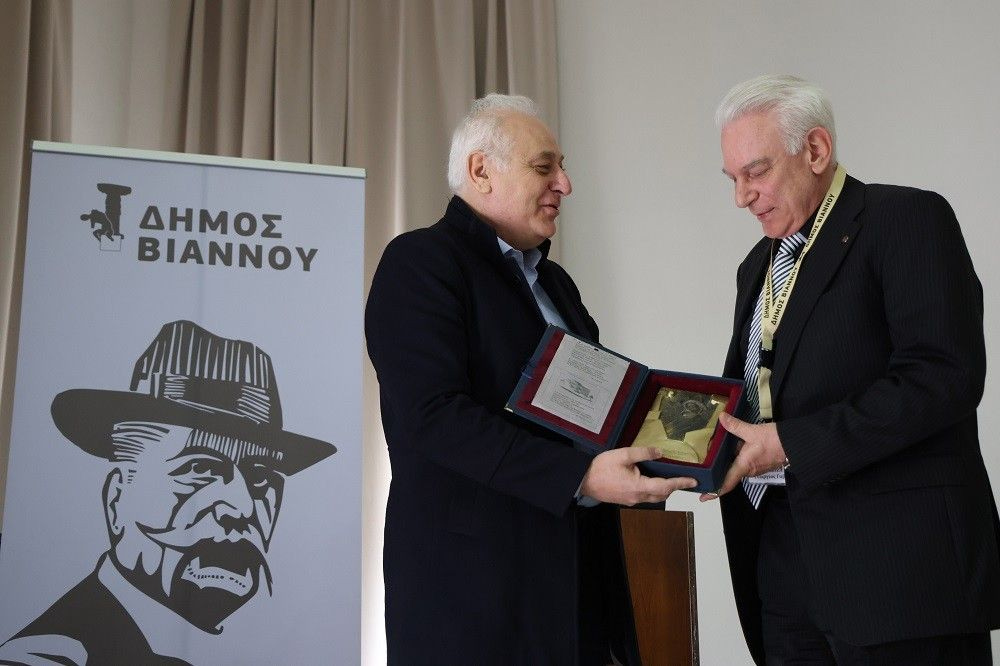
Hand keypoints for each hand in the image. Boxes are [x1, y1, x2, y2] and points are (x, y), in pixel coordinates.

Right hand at [580, 447, 696, 505]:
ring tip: (670, 480)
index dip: (680, 483)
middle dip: (674, 488)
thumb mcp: (623, 455)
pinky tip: (651, 481)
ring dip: (664, 490)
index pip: (665, 486)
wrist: (583, 481)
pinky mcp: (626, 500)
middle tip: (684, 479)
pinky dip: (653, 491)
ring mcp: (631, 500)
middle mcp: (637, 497)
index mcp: (638, 486)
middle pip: (662, 495)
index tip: (693, 482)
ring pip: (654, 498)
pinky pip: (645, 497)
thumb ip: (643, 453)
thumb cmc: (600, 468)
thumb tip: (659, 452)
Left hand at [700, 412, 786, 501]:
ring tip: (711, 459)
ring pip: (736, 468)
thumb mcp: (752, 431)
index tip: (704, 497)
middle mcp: (749, 470)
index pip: (727, 483)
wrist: (795, 443)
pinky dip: (735, 458)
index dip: (715, 491)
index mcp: (744, 465)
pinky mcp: (759, 463)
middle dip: (716, 474)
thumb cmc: (775, 440)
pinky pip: (743, 463)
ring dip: (726, 464)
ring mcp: (755, 468)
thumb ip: (735, 426)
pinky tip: (728, 449)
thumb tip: (722, 418)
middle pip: (729, 475)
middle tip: (702, 473)